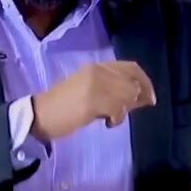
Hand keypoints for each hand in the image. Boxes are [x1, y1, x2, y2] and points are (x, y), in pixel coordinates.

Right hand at [30, 61, 155, 141]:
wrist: (40, 114)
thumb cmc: (63, 105)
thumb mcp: (89, 91)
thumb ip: (112, 90)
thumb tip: (140, 97)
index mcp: (96, 67)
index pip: (131, 67)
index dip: (144, 81)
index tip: (149, 97)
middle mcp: (98, 71)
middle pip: (132, 83)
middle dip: (137, 99)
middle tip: (130, 113)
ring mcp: (95, 85)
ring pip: (127, 96)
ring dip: (124, 110)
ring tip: (112, 118)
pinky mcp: (92, 101)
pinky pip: (118, 109)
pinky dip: (117, 119)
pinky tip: (108, 123)